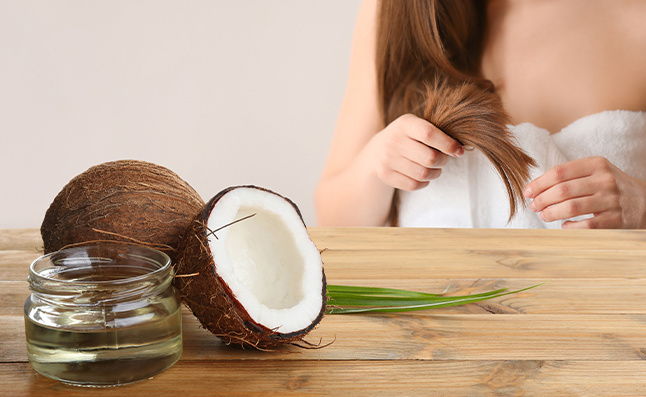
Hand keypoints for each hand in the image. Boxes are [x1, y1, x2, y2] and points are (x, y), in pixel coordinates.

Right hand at [368, 114, 463, 190]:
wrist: (376, 150)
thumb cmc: (406, 137)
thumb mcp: (416, 126)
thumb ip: (435, 133)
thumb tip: (458, 150)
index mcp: (405, 124)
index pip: (429, 134)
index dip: (448, 144)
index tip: (459, 151)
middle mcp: (394, 140)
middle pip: (429, 158)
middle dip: (443, 161)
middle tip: (443, 160)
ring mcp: (388, 159)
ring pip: (423, 173)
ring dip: (435, 173)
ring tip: (435, 169)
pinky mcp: (385, 174)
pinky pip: (413, 185)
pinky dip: (424, 183)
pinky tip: (424, 177)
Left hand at [524, 156, 645, 228]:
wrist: (645, 201)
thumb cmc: (610, 186)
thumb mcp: (595, 172)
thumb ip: (569, 176)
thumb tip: (535, 188)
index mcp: (596, 164)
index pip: (559, 172)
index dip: (539, 183)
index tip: (528, 192)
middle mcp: (605, 180)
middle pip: (562, 190)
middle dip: (542, 199)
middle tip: (533, 206)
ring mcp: (611, 200)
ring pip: (571, 207)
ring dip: (551, 213)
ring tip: (543, 216)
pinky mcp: (616, 219)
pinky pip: (586, 225)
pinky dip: (571, 227)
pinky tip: (564, 226)